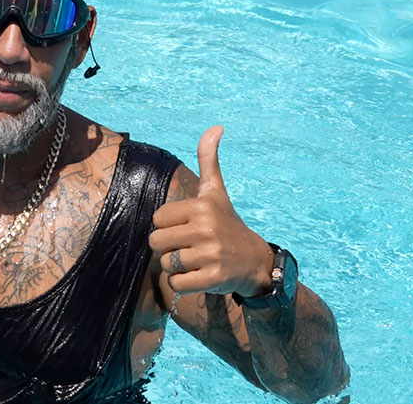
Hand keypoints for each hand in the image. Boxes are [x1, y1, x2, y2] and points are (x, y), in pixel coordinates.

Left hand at [149, 126, 273, 297]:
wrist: (256, 261)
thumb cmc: (227, 223)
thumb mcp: (216, 191)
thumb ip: (208, 160)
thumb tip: (215, 127)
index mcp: (201, 206)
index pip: (157, 219)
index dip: (168, 226)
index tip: (188, 227)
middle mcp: (206, 229)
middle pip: (156, 243)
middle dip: (168, 248)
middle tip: (190, 246)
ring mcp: (210, 255)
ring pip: (166, 265)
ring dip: (177, 267)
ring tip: (197, 260)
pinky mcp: (213, 279)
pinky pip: (176, 285)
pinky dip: (183, 284)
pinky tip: (200, 275)